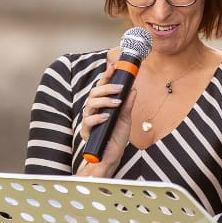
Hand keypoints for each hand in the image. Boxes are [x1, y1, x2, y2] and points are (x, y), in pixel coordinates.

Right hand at [76, 61, 135, 177]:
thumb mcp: (125, 118)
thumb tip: (133, 89)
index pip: (101, 87)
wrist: (112, 156)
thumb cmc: (116, 136)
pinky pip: (88, 122)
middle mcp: (93, 110)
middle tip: (120, 87)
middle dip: (107, 88)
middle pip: (94, 93)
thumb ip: (128, 104)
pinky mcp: (87, 132)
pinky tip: (106, 116)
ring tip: (117, 102)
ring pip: (90, 104)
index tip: (113, 66)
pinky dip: (97, 117)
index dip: (106, 76)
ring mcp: (89, 120)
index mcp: (102, 104)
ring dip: (104, 101)